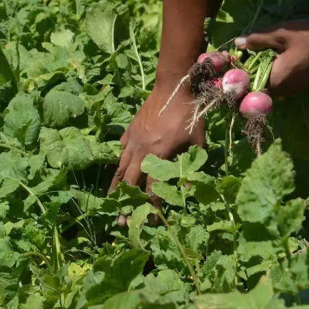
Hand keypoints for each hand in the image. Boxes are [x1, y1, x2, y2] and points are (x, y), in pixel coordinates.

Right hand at [108, 81, 203, 223]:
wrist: (174, 85)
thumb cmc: (189, 114)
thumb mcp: (197, 142)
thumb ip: (192, 166)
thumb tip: (188, 188)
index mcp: (158, 156)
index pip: (152, 188)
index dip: (152, 206)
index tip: (152, 222)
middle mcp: (141, 151)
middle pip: (130, 183)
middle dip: (126, 205)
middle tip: (121, 223)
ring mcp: (133, 139)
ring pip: (121, 168)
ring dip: (116, 187)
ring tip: (111, 202)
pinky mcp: (130, 129)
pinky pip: (122, 149)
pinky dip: (120, 161)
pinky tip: (120, 169)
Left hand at [235, 18, 308, 96]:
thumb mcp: (280, 33)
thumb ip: (256, 39)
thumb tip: (237, 43)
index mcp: (276, 81)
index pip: (248, 85)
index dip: (237, 73)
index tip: (231, 61)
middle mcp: (284, 90)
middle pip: (257, 85)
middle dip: (248, 72)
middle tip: (239, 55)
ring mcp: (293, 88)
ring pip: (269, 82)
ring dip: (260, 70)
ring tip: (252, 53)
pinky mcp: (301, 83)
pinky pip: (280, 80)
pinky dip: (272, 69)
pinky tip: (271, 55)